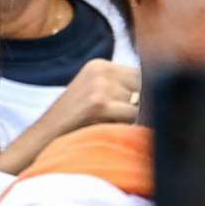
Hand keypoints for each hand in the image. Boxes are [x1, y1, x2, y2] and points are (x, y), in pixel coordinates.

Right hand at [0, 58, 141, 173]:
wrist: (42, 140)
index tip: (149, 112)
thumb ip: (122, 91)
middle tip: (131, 126)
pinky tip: (113, 134)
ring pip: (143, 102)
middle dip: (146, 106)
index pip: (143, 74)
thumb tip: (162, 97)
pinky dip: (131, 129)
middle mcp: (100, 70)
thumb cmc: (74, 125)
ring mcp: (99, 85)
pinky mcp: (98, 103)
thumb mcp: (95, 97)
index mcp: (100, 65)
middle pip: (147, 86)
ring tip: (116, 130)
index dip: (150, 95)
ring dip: (137, 119)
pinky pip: (134, 116)